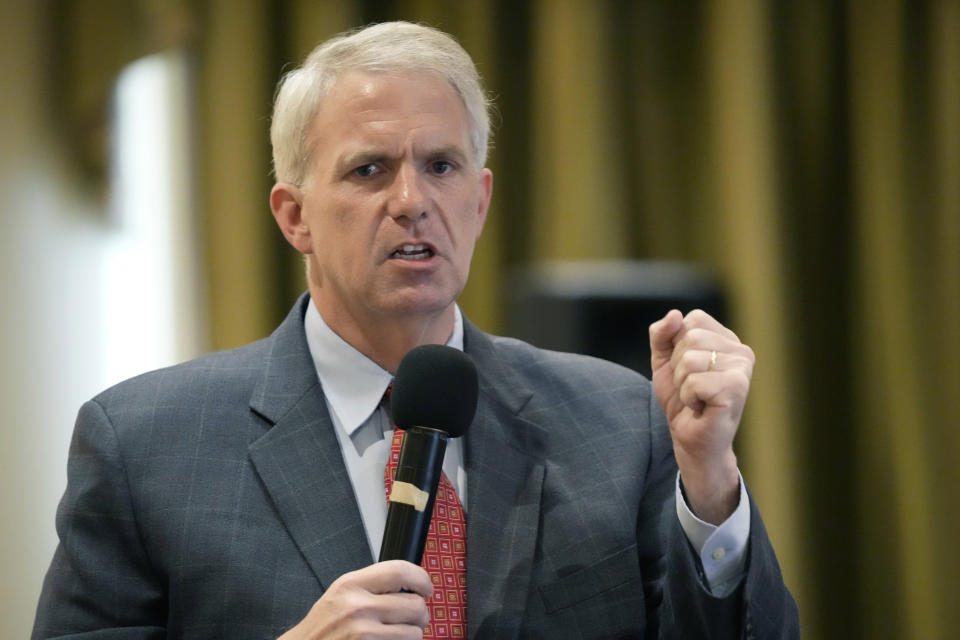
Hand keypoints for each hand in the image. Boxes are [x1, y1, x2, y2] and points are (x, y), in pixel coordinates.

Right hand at [278, 560, 432, 639]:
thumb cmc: (323, 626)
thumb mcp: (342, 593)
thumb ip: (372, 584)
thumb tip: (410, 583)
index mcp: (351, 585)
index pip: (400, 571)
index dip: (422, 579)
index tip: (427, 588)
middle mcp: (358, 608)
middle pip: (415, 605)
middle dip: (420, 613)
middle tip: (414, 617)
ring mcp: (364, 634)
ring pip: (415, 632)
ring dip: (413, 634)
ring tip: (399, 633)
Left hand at [649, 309, 754, 523]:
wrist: (690, 441)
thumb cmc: (682, 401)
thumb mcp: (663, 361)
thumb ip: (662, 334)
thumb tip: (674, 314)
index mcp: (727, 340)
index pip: (692, 320)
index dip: (676, 346)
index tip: (685, 370)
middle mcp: (741, 351)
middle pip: (691, 337)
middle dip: (678, 366)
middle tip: (690, 388)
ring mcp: (742, 369)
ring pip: (690, 359)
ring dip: (682, 384)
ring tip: (696, 398)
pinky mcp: (738, 388)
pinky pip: (694, 381)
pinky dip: (688, 397)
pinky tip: (701, 407)